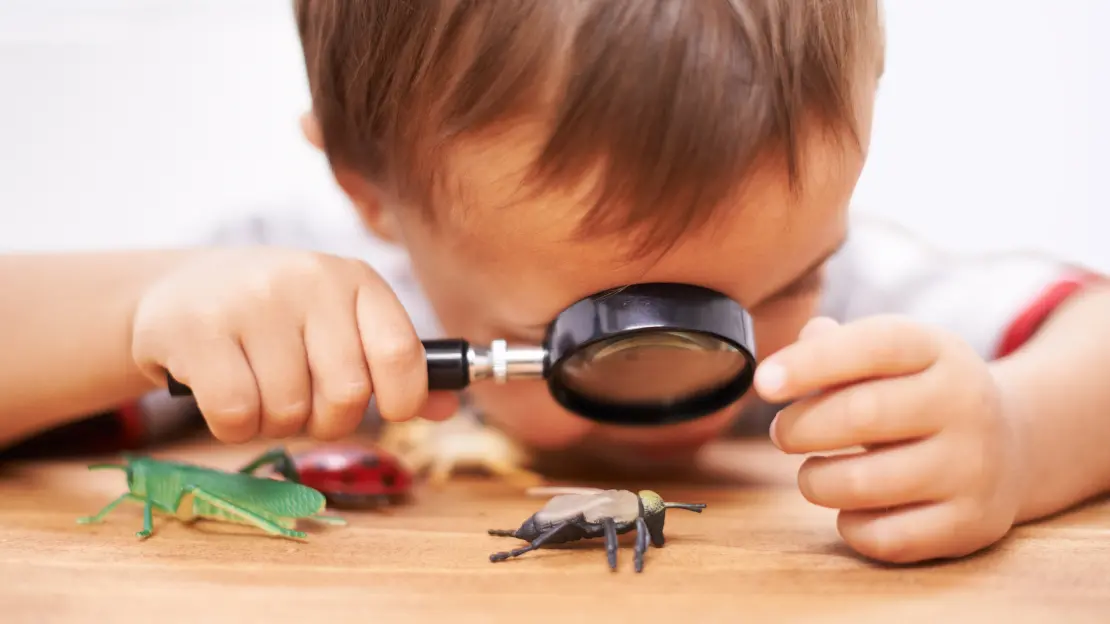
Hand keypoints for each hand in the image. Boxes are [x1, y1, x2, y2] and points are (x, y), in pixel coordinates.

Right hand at [130, 248, 457, 442]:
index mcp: (356, 279)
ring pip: (289, 413)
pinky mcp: (196, 328)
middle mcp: (309, 280)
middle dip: (326, 420)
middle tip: (302, 400)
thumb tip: (449, 406)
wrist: (181, 290)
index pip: (402, 355)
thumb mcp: (342, 326)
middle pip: (347, 396)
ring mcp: (251, 301)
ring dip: (275, 422)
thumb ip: (396, 367)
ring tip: (257, 387)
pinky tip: (223, 391)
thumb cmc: (279, 319)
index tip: (385, 409)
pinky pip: (236, 417)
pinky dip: (233, 426)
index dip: (402, 399)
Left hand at [754, 315, 1024, 563]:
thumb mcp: (893, 357)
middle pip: (860, 415)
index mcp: (940, 351)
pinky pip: (885, 537)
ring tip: (812, 473)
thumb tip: (796, 349)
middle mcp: (966, 405)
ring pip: (863, 484)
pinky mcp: (971, 524)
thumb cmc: (920, 394)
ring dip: (815, 481)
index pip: (873, 345)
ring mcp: (973, 468)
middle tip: (783, 433)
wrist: (1015, 448)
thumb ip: (837, 347)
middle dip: (800, 427)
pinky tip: (851, 508)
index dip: (810, 362)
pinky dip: (850, 526)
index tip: (763, 382)